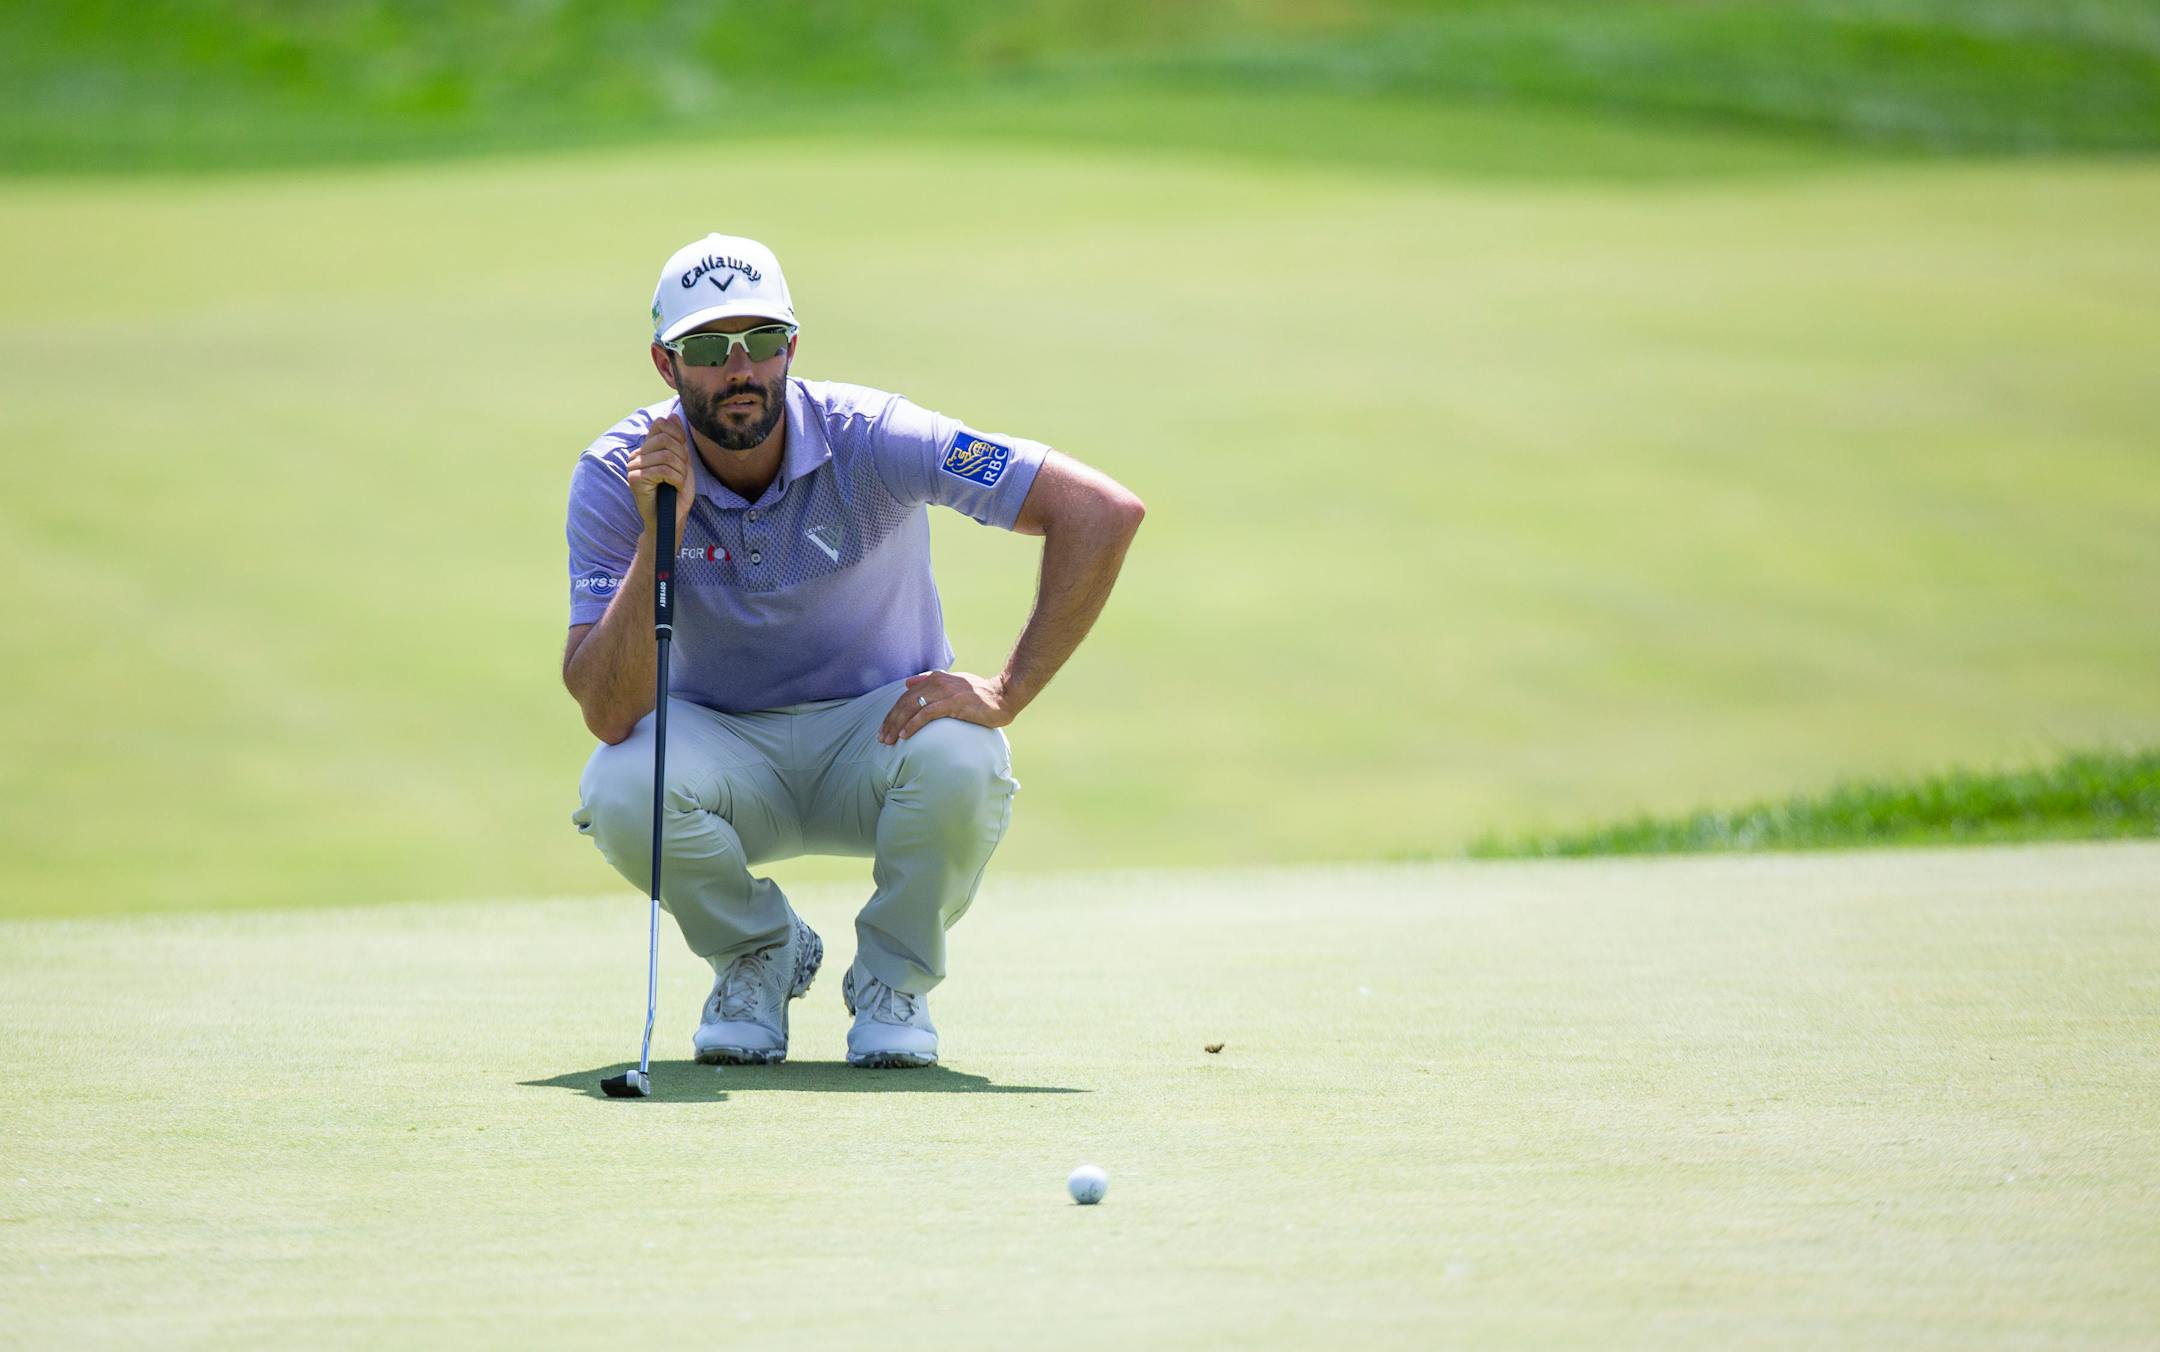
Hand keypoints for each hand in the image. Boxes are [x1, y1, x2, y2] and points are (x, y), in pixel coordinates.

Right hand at [626, 413, 694, 541]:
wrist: (672, 517)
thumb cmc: (677, 492)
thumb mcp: (682, 462)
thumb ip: (677, 440)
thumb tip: (671, 415)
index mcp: (647, 449)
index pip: (661, 426)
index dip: (678, 437)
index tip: (684, 455)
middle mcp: (637, 455)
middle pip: (665, 439)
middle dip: (681, 457)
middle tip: (681, 473)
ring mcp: (633, 466)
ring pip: (666, 456)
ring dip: (680, 471)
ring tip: (677, 483)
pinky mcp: (634, 479)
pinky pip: (662, 470)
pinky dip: (676, 479)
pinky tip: (674, 487)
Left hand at [878, 671, 1016, 744]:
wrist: (1003, 696)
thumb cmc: (979, 694)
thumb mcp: (953, 684)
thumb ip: (930, 681)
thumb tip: (909, 682)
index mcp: (935, 678)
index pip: (906, 696)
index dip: (893, 712)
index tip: (884, 728)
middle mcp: (937, 682)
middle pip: (905, 702)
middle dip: (890, 721)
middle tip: (881, 738)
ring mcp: (945, 692)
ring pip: (912, 708)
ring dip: (897, 725)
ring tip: (889, 740)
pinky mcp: (953, 703)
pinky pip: (927, 714)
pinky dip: (913, 724)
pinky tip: (904, 735)